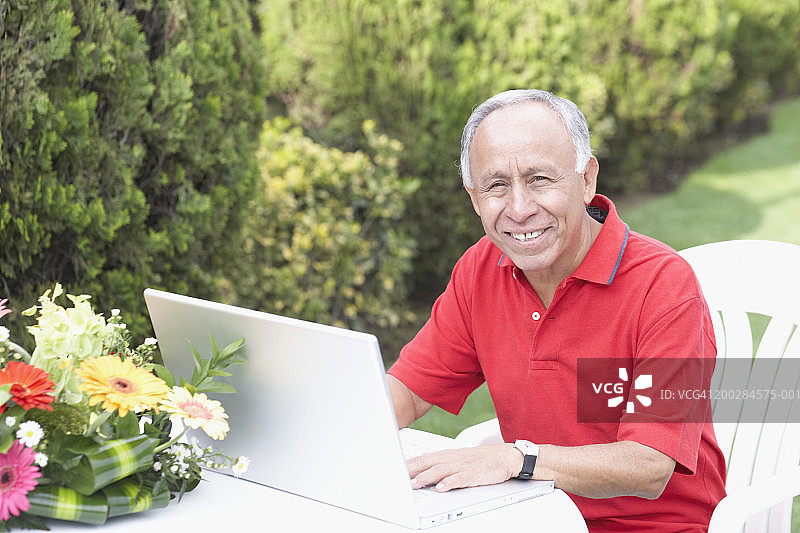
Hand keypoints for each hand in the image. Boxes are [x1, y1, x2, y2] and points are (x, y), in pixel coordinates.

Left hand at [406, 444, 522, 491]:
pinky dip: (450, 483)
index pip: (424, 458)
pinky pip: (460, 479)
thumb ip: (441, 462)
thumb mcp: (458, 458)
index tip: (395, 469)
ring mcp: (463, 465)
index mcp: (447, 455)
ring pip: (441, 470)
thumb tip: (423, 465)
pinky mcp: (474, 474)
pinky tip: (441, 489)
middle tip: (399, 477)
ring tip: (415, 484)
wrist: (505, 457)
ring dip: (426, 477)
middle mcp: (453, 458)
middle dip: (413, 470)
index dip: (410, 463)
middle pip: (429, 462)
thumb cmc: (480, 459)